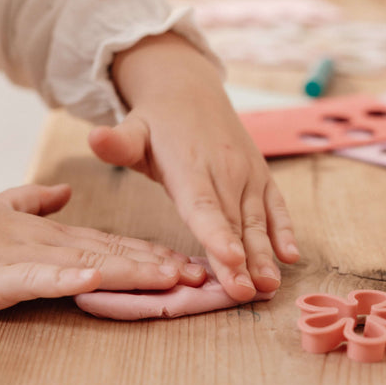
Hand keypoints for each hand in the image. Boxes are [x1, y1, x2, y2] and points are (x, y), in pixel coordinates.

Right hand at [0, 184, 204, 309]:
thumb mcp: (5, 211)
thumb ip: (36, 204)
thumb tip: (62, 194)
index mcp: (55, 236)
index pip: (114, 245)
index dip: (153, 255)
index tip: (189, 264)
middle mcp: (53, 244)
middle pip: (117, 256)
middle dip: (163, 267)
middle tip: (206, 277)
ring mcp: (31, 258)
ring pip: (93, 264)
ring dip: (134, 272)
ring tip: (173, 277)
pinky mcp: (4, 276)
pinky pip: (42, 277)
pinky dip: (70, 278)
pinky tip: (97, 280)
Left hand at [88, 32, 299, 301]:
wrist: (191, 90)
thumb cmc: (157, 122)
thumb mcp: (133, 128)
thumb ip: (118, 142)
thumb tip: (96, 138)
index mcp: (189, 166)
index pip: (203, 206)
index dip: (216, 234)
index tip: (229, 259)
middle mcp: (224, 171)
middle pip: (231, 223)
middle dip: (240, 261)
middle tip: (244, 294)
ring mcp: (247, 175)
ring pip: (256, 221)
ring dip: (264, 255)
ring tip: (268, 286)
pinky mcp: (262, 177)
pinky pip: (276, 207)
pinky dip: (285, 231)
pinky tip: (289, 257)